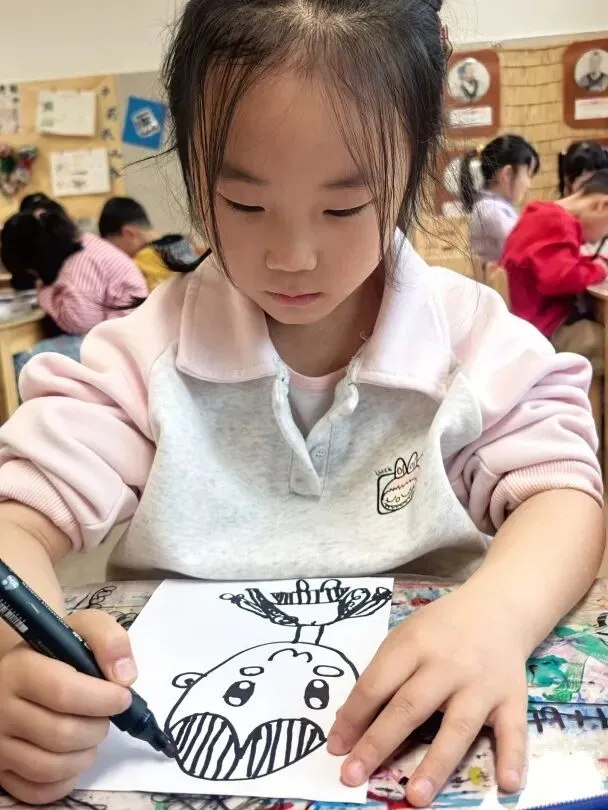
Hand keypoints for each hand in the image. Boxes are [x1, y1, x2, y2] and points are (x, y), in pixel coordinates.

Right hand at [0, 610, 135, 804]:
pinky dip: (67, 779)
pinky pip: (38, 791)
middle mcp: (1, 707)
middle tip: (106, 715)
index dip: (103, 699)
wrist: (26, 667)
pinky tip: (76, 755)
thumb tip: (124, 677)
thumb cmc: (59, 649)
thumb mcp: (84, 627)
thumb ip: (109, 640)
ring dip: (86, 754)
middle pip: (61, 734)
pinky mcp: (0, 770)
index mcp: (20, 668)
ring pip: (50, 766)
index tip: (123, 697)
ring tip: (92, 732)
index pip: (64, 692)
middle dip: (98, 727)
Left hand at [327, 588, 528, 805]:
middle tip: (353, 776)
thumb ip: (382, 674)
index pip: (377, 684)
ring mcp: (482, 685)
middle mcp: (448, 665)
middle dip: (379, 744)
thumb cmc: (441, 629)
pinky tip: (506, 783)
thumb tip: (350, 722)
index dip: (354, 717)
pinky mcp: (512, 699)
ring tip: (416, 796)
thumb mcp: (405, 637)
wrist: (497, 609)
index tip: (336, 748)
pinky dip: (512, 757)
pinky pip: (513, 731)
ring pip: (458, 727)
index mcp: (415, 645)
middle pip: (410, 707)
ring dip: (436, 763)